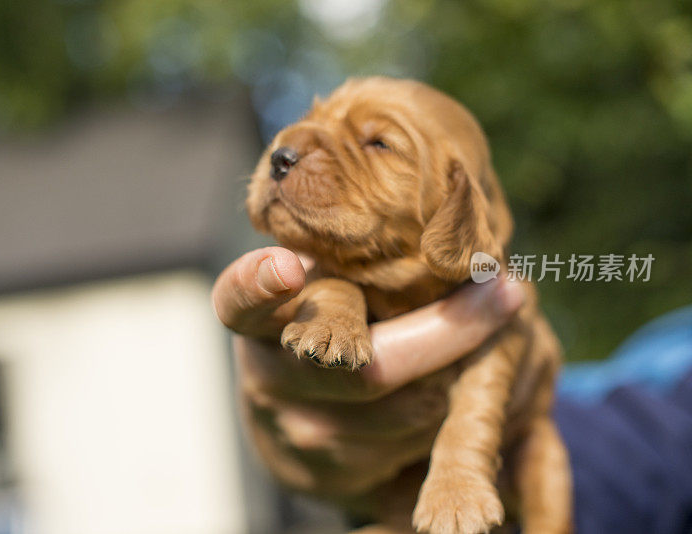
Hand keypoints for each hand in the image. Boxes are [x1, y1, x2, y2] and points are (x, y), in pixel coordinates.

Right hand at [212, 247, 523, 519]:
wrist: (295, 416)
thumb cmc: (325, 324)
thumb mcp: (322, 286)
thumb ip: (348, 265)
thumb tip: (443, 234)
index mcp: (256, 319)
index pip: (241, 300)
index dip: (260, 284)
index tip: (289, 267)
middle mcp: (269, 378)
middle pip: (369, 367)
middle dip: (449, 332)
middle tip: (505, 293)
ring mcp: (302, 434)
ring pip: (412, 410)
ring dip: (463, 371)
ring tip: (491, 332)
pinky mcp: (337, 478)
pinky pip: (423, 444)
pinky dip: (457, 411)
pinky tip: (466, 382)